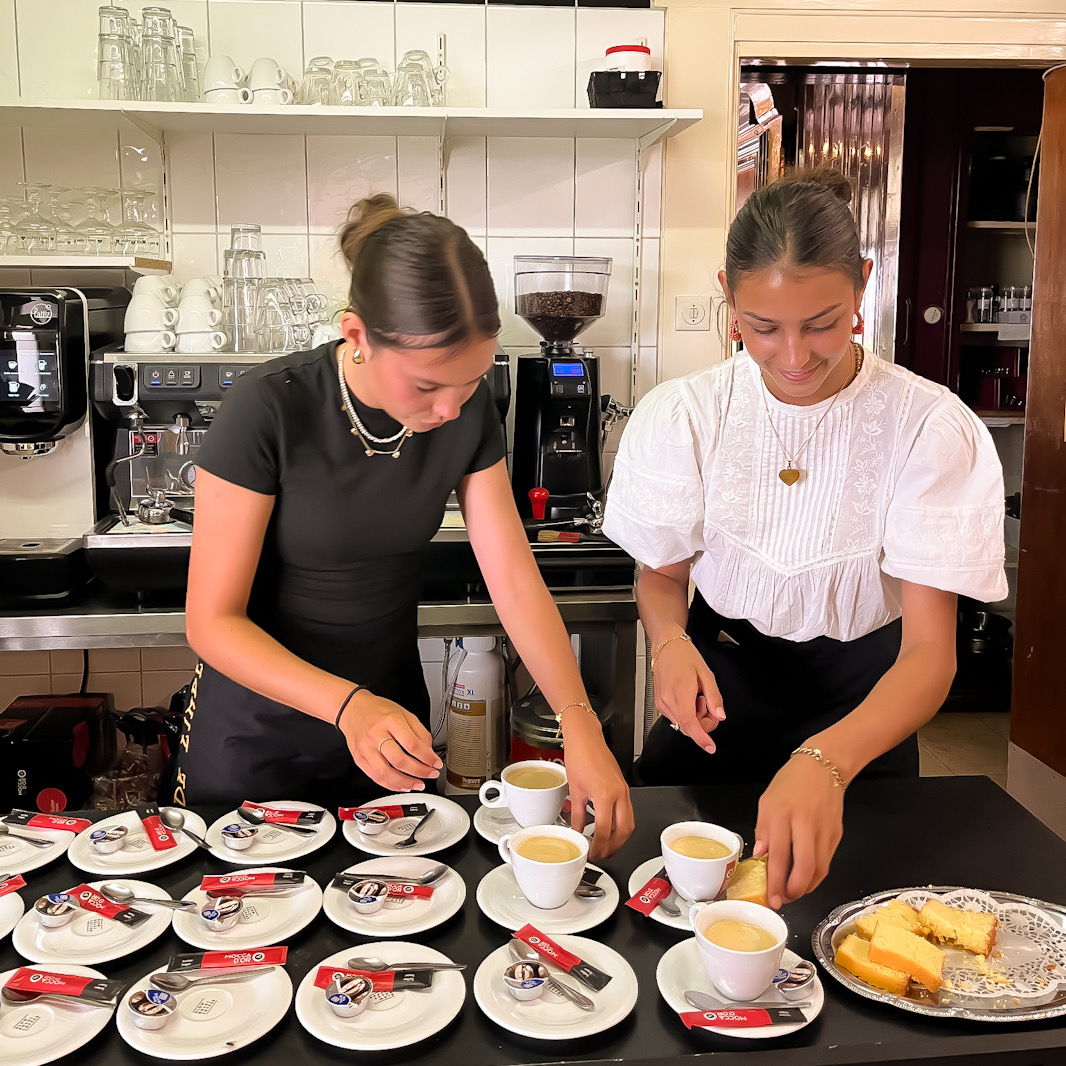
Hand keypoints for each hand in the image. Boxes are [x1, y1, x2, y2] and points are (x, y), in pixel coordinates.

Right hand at [340, 690, 441, 791]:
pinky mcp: (359, 759)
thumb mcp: (404, 713)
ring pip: (386, 773)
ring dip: (405, 783)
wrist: (352, 709)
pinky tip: (402, 785)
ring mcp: (366, 749)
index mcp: (391, 721)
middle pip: (400, 760)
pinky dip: (391, 785)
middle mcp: (376, 735)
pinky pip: (375, 777)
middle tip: (431, 774)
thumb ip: (419, 732)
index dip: (427, 757)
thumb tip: (429, 752)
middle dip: (419, 771)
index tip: (436, 763)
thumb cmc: (378, 710)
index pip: (412, 744)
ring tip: (417, 784)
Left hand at [561, 711, 634, 859]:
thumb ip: (576, 815)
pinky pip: (628, 811)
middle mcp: (619, 794)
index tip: (592, 853)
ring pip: (629, 822)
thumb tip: (576, 831)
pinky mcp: (623, 787)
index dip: (598, 847)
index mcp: (605, 796)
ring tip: (607, 846)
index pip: (604, 831)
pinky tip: (610, 828)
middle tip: (602, 855)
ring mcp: (624, 790)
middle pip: (623, 831)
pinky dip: (621, 824)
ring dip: (620, 838)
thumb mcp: (574, 790)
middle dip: (614, 847)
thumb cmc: (580, 756)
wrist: (586, 737)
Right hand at [652, 637, 724, 753]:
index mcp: (681, 692)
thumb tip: (720, 715)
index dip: (701, 738)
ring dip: (695, 717)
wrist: (666, 646)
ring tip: (697, 696)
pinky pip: (677, 717)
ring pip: (682, 724)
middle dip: (703, 724)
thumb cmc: (684, 656)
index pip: (690, 723)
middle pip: (688, 727)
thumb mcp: (706, 674)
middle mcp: (668, 700)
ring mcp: (662, 703)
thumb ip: (714, 697)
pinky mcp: (660, 703)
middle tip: (710, 706)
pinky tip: (689, 698)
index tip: (710, 747)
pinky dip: (687, 713)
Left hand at [754, 754, 844, 908]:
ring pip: (820, 870)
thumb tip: (761, 858)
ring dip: (806, 887)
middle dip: (794, 891)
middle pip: (805, 868)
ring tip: (792, 891)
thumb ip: (763, 830)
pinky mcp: (837, 835)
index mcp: (783, 814)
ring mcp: (825, 831)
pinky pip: (826, 862)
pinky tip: (804, 876)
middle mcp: (806, 824)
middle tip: (784, 899)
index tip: (771, 898)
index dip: (774, 882)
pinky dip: (815, 874)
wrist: (824, 765)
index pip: (778, 856)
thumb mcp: (767, 801)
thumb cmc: (791, 782)